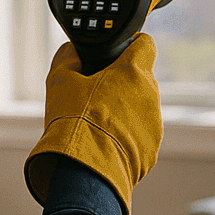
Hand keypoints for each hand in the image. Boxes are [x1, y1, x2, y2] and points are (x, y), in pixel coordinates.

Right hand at [24, 34, 161, 214]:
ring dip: (125, 112)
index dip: (131, 46)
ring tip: (98, 125)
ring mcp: (154, 123)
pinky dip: (126, 136)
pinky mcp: (152, 148)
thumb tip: (72, 53)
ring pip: (141, 109)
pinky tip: (105, 143)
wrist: (85, 170)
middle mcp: (150, 94)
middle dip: (122, 84)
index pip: (144, 44)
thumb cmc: (74, 123)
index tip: (118, 54)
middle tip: (97, 95)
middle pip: (140, 79)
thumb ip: (67, 59)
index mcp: (132, 72)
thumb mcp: (59, 81)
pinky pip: (141, 135)